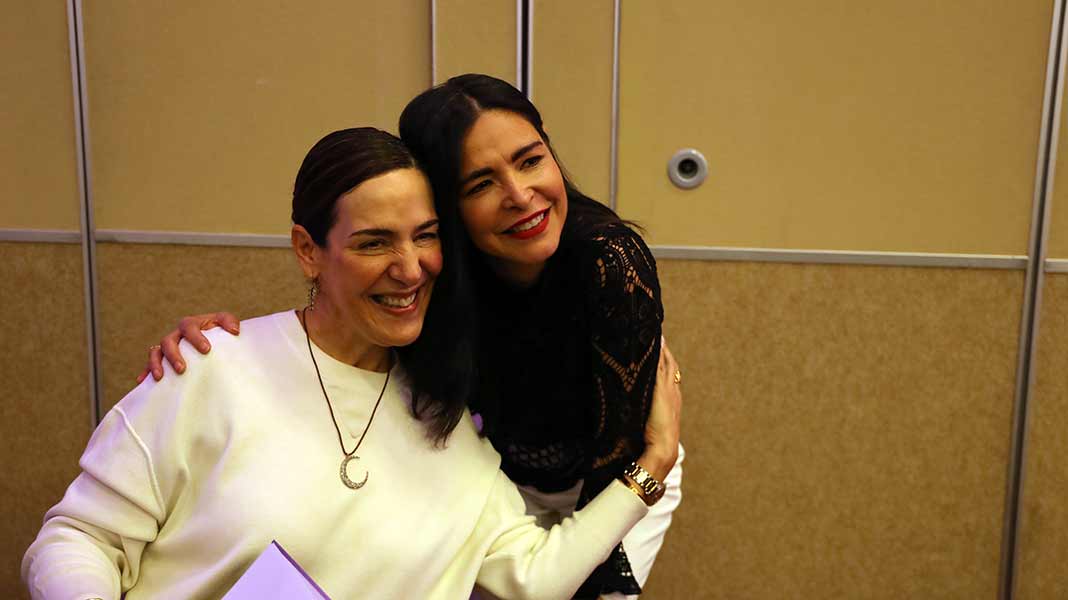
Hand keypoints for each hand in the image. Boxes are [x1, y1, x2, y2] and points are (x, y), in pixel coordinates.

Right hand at [135, 312, 239, 382]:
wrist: (214, 341)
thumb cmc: (219, 332)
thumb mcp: (225, 323)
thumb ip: (229, 322)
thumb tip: (234, 331)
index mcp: (190, 325)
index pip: (189, 327)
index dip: (196, 337)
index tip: (206, 350)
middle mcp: (176, 335)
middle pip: (168, 341)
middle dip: (174, 355)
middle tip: (181, 369)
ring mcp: (167, 347)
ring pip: (156, 352)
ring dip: (156, 364)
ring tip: (160, 377)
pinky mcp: (162, 359)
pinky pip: (149, 364)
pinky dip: (145, 372)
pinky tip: (142, 381)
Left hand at [636, 337, 681, 481]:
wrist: (662, 448)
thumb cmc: (654, 441)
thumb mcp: (651, 423)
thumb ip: (647, 413)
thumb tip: (634, 411)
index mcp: (672, 398)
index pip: (670, 374)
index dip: (666, 361)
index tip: (661, 348)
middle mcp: (673, 391)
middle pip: (670, 364)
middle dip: (665, 350)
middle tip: (659, 334)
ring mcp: (669, 390)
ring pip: (667, 363)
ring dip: (662, 348)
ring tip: (657, 334)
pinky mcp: (662, 390)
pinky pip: (661, 366)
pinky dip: (659, 354)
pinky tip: (655, 343)